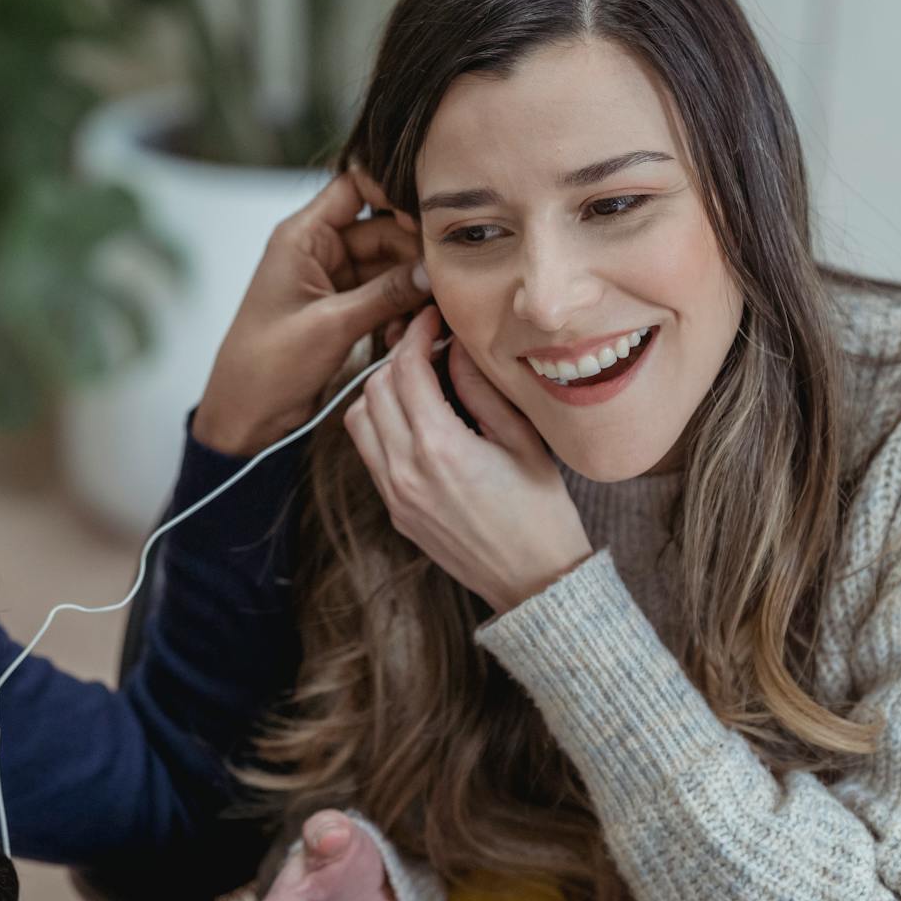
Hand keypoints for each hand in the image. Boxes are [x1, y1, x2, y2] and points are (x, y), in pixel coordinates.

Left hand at [194, 168, 430, 456]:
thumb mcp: (331, 325)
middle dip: (413, 255)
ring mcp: (333, 279)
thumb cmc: (267, 366)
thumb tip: (432, 271)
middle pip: (383, 229)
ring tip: (422, 316)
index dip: (392, 192)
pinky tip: (402, 335)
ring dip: (409, 289)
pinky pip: (384, 295)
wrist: (247, 415)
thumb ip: (385, 294)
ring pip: (389, 265)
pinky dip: (398, 311)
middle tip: (442, 282)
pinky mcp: (343, 308)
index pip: (354, 187)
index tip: (430, 219)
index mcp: (302, 237)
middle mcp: (318, 250)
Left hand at [345, 307, 592, 613]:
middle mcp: (404, 470)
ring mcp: (393, 493)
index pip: (406, 370)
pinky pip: (369, 452)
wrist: (534, 581)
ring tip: (419, 382)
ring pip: (358, 419)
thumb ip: (481, 389)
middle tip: (429, 346)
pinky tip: (416, 419)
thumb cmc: (541, 512)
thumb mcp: (522, 441)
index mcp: (439, 448)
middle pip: (374, 389)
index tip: (432, 318)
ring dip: (381, 392)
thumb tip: (457, 347)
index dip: (416, 334)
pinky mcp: (394, 509)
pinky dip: (380, 424)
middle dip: (398, 358)